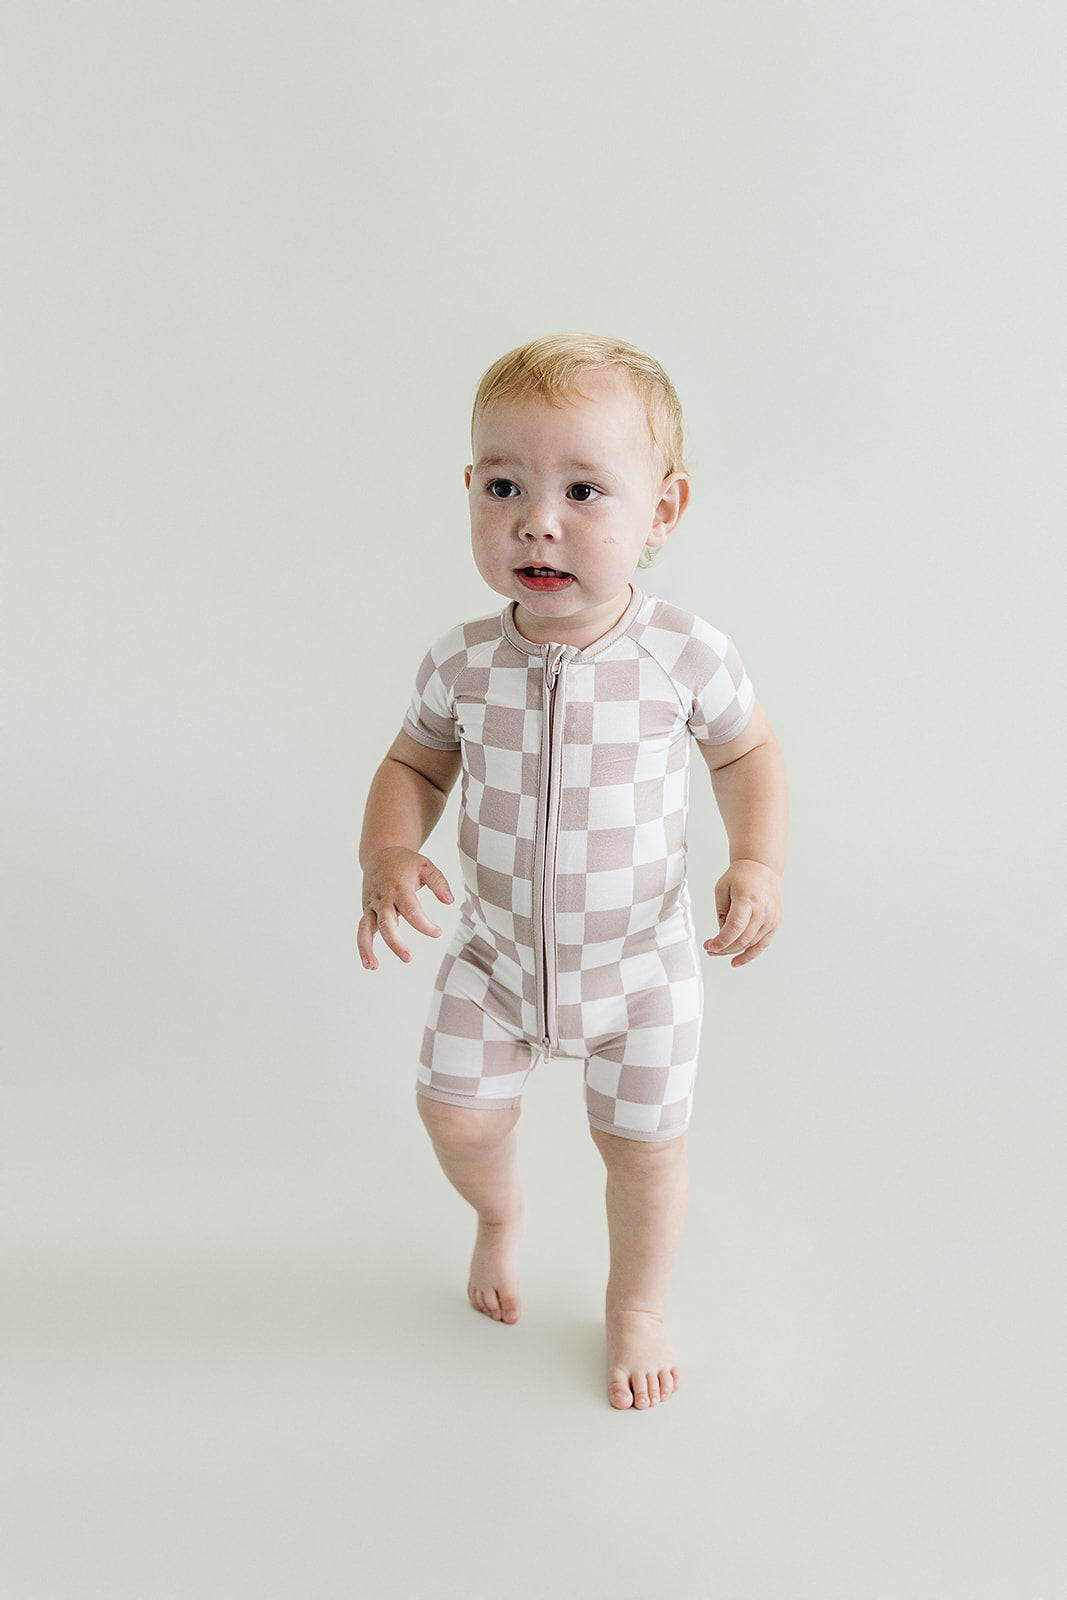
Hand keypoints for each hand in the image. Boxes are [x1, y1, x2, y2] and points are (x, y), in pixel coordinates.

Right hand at [358, 846, 453, 968]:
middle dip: (395, 941)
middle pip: (386, 922)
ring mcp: (372, 905)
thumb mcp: (425, 866)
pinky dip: (363, 946)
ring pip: (366, 928)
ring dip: (367, 947)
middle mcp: (383, 898)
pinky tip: (370, 964)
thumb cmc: (405, 863)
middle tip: (408, 957)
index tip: (437, 932)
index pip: (411, 910)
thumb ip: (439, 883)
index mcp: (398, 887)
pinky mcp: (367, 911)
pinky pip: (362, 930)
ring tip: (373, 966)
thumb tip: (450, 901)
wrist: (379, 854)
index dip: (424, 925)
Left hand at [704, 859, 782, 968]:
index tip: (710, 946)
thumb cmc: (740, 877)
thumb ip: (721, 913)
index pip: (735, 927)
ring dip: (733, 951)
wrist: (762, 868)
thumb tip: (722, 936)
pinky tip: (736, 961)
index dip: (722, 941)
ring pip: (751, 944)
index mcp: (748, 899)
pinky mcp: (775, 923)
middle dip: (724, 948)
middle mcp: (763, 910)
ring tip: (718, 950)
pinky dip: (749, 955)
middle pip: (743, 939)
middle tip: (710, 949)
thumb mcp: (721, 889)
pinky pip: (762, 945)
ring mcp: (771, 918)